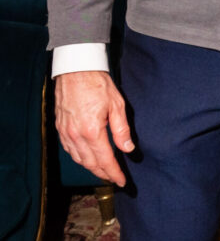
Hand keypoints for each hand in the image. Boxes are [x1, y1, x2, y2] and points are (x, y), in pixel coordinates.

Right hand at [55, 70, 133, 185]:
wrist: (75, 70)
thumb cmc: (98, 84)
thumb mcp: (117, 104)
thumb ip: (122, 129)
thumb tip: (128, 148)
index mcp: (92, 131)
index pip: (105, 160)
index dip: (114, 172)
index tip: (122, 181)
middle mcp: (75, 136)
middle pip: (90, 163)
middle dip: (103, 173)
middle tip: (114, 178)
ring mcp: (65, 133)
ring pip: (78, 159)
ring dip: (91, 167)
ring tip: (103, 171)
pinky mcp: (60, 128)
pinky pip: (70, 150)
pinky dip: (80, 158)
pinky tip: (87, 158)